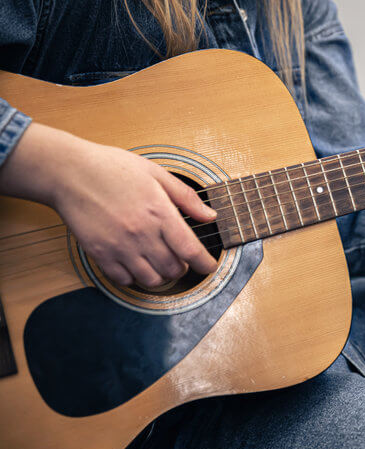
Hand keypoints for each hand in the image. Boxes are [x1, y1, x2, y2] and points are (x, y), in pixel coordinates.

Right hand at [0, 123, 217, 287]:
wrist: (69, 172)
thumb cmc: (112, 168)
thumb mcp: (156, 174)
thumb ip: (186, 197)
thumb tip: (210, 215)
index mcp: (159, 212)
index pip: (190, 249)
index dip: (204, 264)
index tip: (210, 267)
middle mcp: (141, 233)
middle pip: (173, 269)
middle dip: (183, 267)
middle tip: (181, 257)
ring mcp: (119, 246)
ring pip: (151, 280)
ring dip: (161, 275)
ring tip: (160, 261)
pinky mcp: (99, 254)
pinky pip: (123, 280)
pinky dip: (135, 277)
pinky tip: (136, 263)